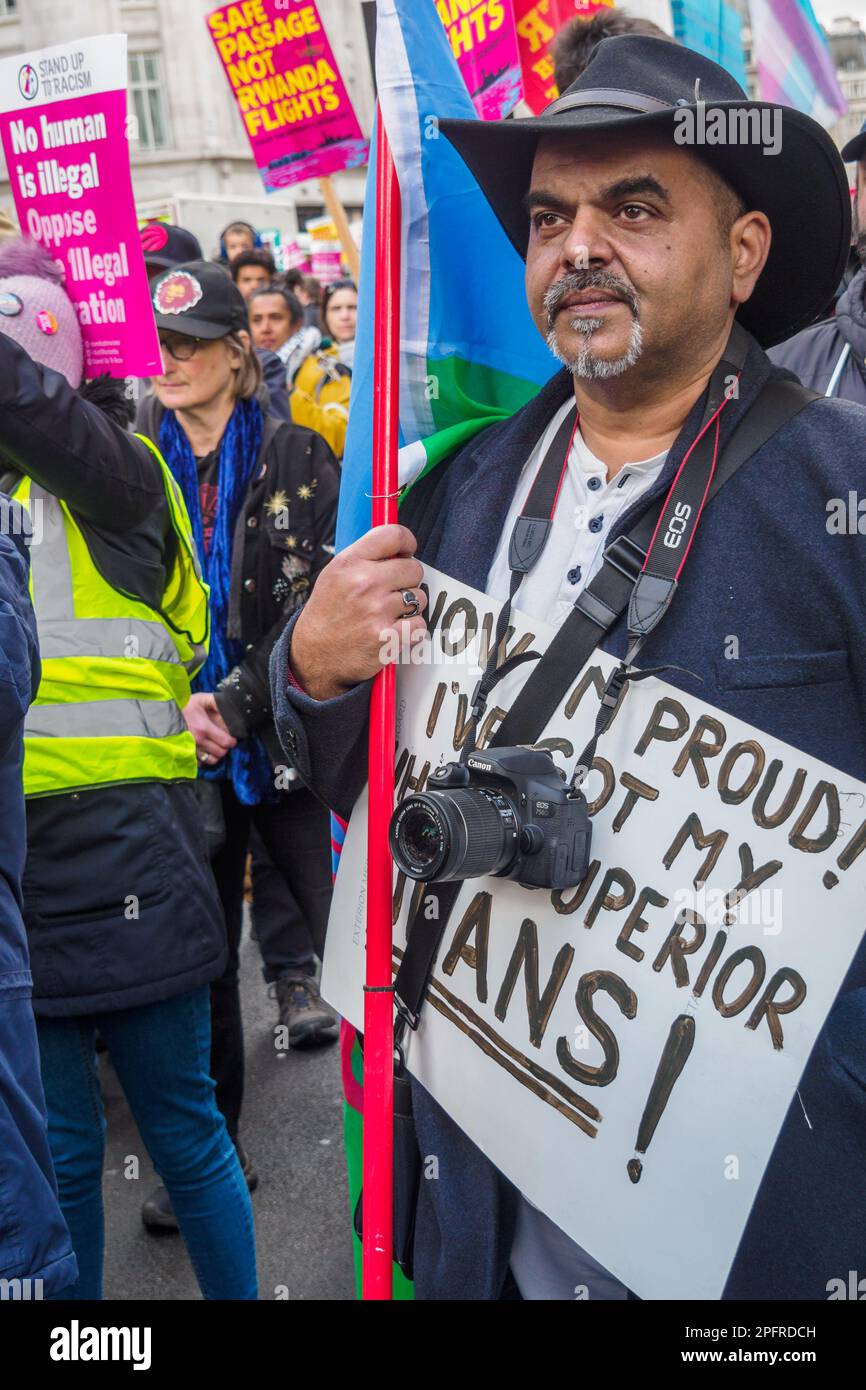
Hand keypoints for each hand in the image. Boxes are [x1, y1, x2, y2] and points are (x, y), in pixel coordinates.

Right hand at [184, 692, 237, 764]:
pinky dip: (203, 759)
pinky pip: (199, 763)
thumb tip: (229, 706)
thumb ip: (215, 701)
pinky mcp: (183, 754)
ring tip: (214, 746)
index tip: (232, 738)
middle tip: (224, 742)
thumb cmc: (182, 705)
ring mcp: (189, 749)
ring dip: (215, 755)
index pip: (226, 742)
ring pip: (211, 760)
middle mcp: (197, 741)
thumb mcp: (200, 699)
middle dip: (225, 748)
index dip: (232, 741)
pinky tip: (204, 750)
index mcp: (204, 728)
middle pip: (220, 753)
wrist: (161, 713)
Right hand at [291, 523, 426, 700]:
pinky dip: (411, 630)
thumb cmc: (328, 612)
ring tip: (388, 613)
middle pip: (414, 568)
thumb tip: (401, 548)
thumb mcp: (335, 574)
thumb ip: (365, 557)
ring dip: (409, 607)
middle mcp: (364, 583)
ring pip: (419, 598)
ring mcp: (377, 610)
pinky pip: (419, 625)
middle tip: (392, 592)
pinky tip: (393, 630)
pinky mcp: (387, 637)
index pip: (393, 535)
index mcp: (349, 562)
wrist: (314, 655)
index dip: (407, 542)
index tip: (407, 552)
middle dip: (408, 580)